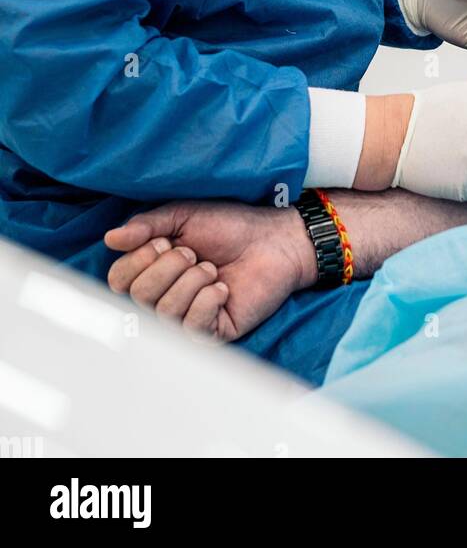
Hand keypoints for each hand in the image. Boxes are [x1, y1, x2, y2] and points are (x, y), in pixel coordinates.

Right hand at [105, 201, 315, 340]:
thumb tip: (111, 239)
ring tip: (212, 269)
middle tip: (195, 254)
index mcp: (152, 270)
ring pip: (165, 312)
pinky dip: (208, 300)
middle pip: (138, 296)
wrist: (272, 239)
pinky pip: (192, 328)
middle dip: (169, 267)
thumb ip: (146, 226)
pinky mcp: (211, 334)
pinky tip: (224, 288)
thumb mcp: (182, 215)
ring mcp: (186, 318)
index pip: (118, 281)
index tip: (166, 241)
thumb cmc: (229, 225)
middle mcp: (163, 298)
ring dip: (192, 281)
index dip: (138, 260)